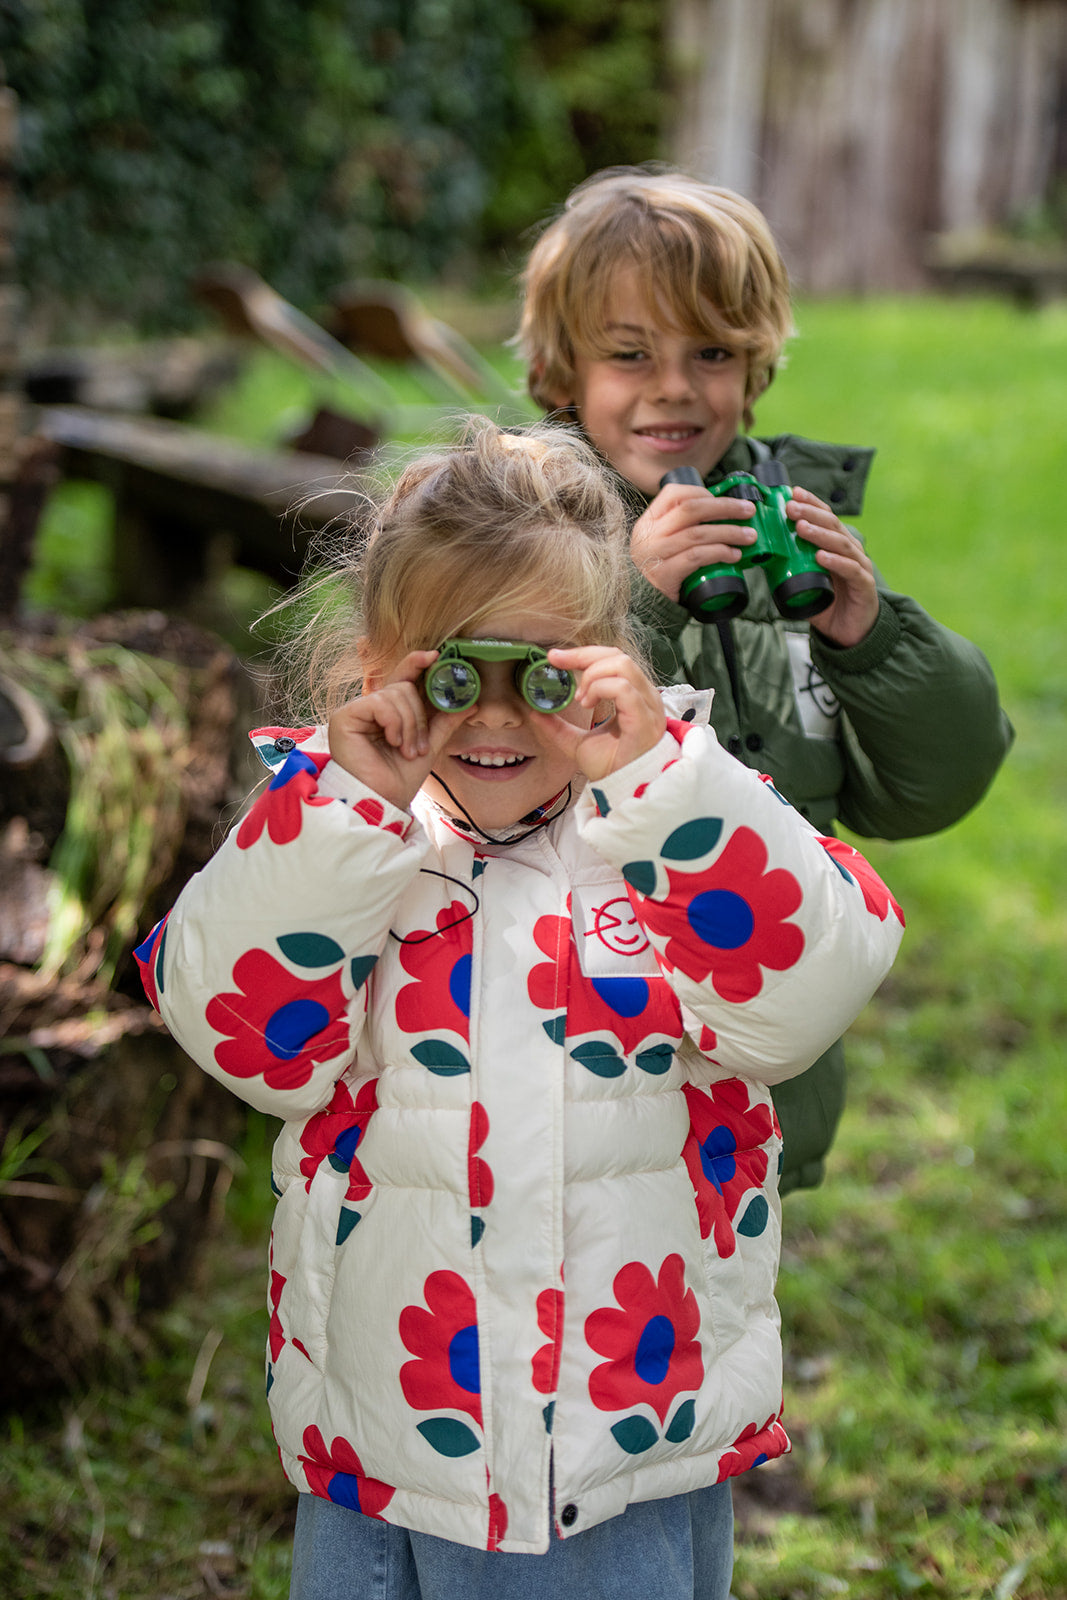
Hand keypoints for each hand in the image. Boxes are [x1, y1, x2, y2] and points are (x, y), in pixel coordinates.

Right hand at [327, 650, 454, 811]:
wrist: (381, 802)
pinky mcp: (345, 716)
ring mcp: (356, 711)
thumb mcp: (429, 746)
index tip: (437, 656)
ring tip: (407, 751)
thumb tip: (471, 702)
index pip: (404, 678)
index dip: (418, 664)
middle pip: (405, 686)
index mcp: (388, 713)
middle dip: (420, 717)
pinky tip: (393, 742)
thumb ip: (445, 722)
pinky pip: (381, 703)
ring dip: (411, 726)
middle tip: (420, 746)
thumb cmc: (398, 780)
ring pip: (396, 694)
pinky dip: (395, 723)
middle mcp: (370, 708)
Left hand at [536, 647, 665, 780]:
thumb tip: (533, 711)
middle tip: (558, 666)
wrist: (623, 792)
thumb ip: (557, 726)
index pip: (611, 659)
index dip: (581, 654)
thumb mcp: (576, 742)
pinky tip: (587, 704)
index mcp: (633, 695)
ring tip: (579, 698)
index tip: (554, 657)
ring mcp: (647, 706)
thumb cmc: (610, 767)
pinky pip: (623, 688)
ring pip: (622, 665)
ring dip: (592, 676)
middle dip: (583, 656)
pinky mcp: (643, 718)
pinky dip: (600, 689)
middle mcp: (644, 696)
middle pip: (616, 655)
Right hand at [631, 482, 755, 602]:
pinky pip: (696, 557)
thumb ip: (686, 526)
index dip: (703, 493)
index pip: (673, 494)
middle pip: (690, 509)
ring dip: (728, 532)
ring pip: (697, 534)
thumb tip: (728, 513)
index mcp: (649, 521)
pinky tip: (734, 555)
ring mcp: (653, 554)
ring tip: (748, 536)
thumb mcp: (666, 542)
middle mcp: (648, 534)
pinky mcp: (663, 574)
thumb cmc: (664, 569)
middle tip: (748, 511)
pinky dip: (719, 553)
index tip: (725, 500)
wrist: (647, 603)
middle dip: (724, 507)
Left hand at [788, 486, 878, 647]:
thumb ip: (789, 569)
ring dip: (820, 534)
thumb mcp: (805, 582)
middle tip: (791, 508)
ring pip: (841, 544)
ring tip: (801, 528)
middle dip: (811, 514)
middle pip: (833, 525)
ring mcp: (859, 566)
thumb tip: (762, 558)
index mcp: (836, 546)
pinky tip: (821, 556)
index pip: (825, 518)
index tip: (792, 493)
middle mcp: (850, 551)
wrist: (850, 632)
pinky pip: (850, 570)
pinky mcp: (864, 585)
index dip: (811, 504)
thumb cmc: (829, 604)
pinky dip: (835, 562)